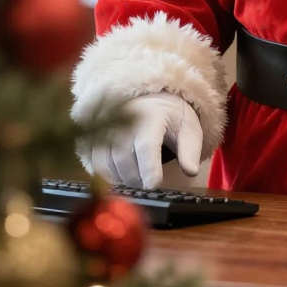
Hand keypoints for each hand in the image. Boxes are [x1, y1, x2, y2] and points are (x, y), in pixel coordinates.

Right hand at [88, 91, 202, 188]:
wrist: (149, 100)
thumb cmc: (170, 118)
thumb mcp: (188, 129)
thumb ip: (190, 151)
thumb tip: (190, 171)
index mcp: (151, 117)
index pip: (146, 145)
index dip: (149, 167)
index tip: (153, 185)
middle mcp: (123, 121)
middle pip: (125, 160)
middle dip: (138, 179)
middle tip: (150, 184)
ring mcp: (106, 130)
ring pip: (109, 165)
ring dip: (125, 180)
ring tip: (140, 179)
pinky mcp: (95, 140)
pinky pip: (98, 166)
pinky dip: (110, 177)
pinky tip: (124, 177)